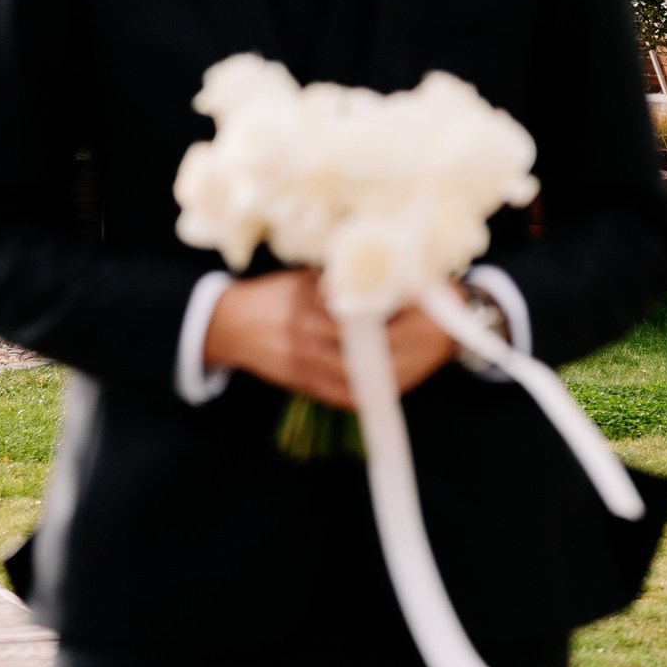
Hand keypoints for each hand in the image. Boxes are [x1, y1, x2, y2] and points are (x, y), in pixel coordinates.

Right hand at [201, 271, 458, 408]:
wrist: (229, 325)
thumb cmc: (272, 295)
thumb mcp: (306, 278)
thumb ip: (342, 279)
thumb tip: (388, 271)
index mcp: (312, 305)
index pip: (370, 312)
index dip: (404, 310)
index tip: (427, 301)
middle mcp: (311, 337)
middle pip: (376, 349)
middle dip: (413, 342)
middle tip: (437, 331)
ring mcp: (310, 365)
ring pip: (367, 376)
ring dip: (401, 367)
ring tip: (426, 352)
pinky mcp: (307, 385)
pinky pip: (350, 395)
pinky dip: (376, 389)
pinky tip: (395, 376)